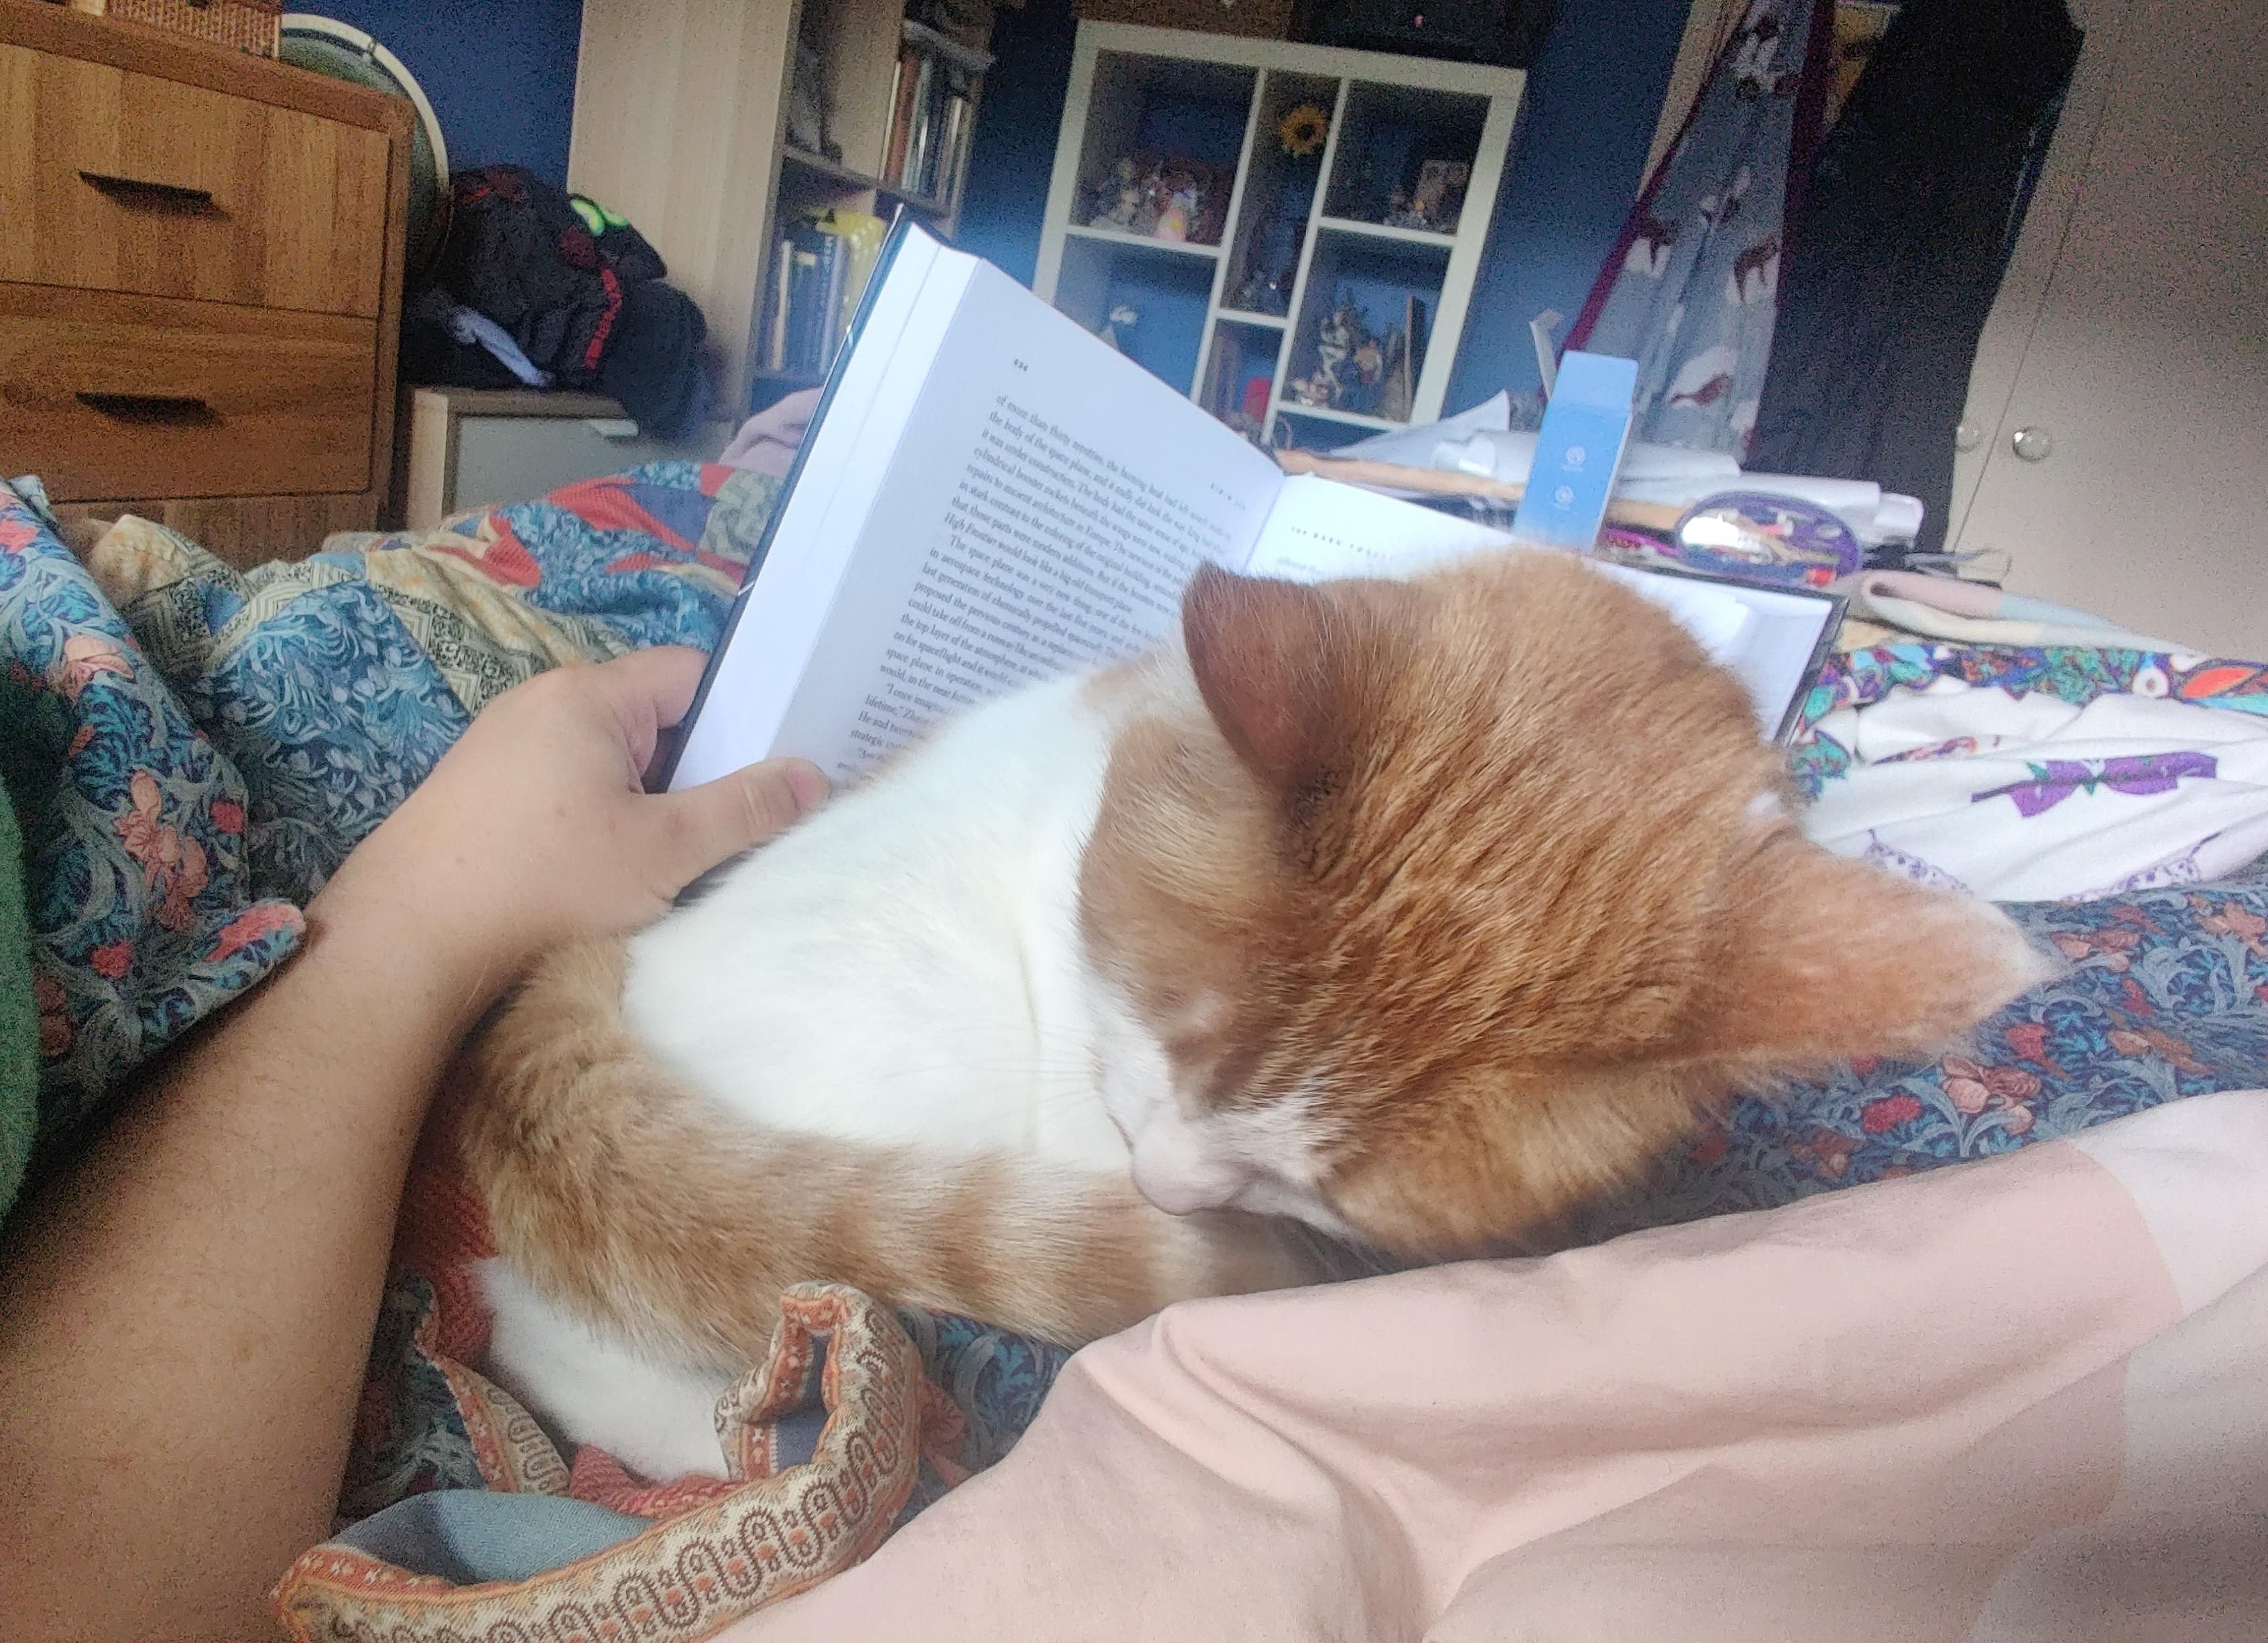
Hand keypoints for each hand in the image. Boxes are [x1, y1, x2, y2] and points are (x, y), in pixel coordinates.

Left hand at [311, 647, 825, 1002]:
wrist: (407, 941)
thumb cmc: (544, 882)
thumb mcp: (664, 850)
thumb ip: (745, 810)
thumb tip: (811, 777)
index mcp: (589, 696)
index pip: (694, 674)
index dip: (746, 714)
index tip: (778, 767)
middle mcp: (541, 704)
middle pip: (653, 719)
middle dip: (699, 769)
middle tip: (741, 823)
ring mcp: (503, 749)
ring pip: (610, 762)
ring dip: (650, 804)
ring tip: (679, 859)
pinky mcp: (481, 797)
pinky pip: (567, 791)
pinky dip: (601, 824)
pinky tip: (610, 878)